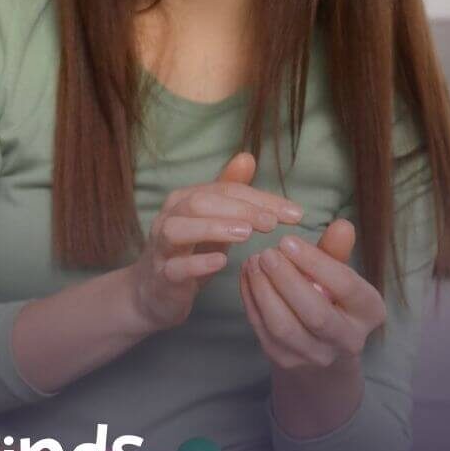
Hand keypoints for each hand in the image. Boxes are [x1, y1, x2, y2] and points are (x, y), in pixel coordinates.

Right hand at [129, 152, 303, 331]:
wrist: (153, 293)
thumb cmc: (187, 252)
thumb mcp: (210, 220)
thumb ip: (228, 191)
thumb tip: (247, 157)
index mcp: (183, 201)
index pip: (224, 191)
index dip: (260, 199)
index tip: (295, 213)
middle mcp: (168, 218)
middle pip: (199, 203)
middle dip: (239, 209)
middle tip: (273, 223)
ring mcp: (162, 248)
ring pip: (178, 230)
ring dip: (213, 228)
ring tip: (246, 235)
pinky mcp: (162, 277)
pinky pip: (175, 268)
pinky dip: (197, 263)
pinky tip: (222, 262)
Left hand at [240, 218, 385, 371]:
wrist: (322, 346)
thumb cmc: (333, 297)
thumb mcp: (339, 273)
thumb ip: (337, 251)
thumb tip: (342, 224)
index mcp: (370, 312)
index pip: (347, 287)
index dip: (316, 262)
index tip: (287, 240)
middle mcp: (348, 339)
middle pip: (316, 314)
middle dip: (287, 281)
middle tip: (266, 253)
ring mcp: (315, 355)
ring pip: (284, 327)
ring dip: (263, 291)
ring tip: (252, 262)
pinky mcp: (285, 360)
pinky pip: (263, 330)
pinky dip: (251, 301)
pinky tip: (246, 277)